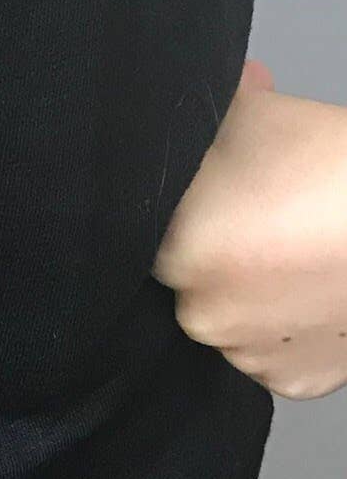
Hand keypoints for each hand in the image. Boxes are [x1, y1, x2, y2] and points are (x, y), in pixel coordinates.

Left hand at [153, 58, 346, 398]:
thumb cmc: (332, 173)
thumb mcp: (252, 115)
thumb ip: (211, 112)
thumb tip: (214, 95)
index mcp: (175, 253)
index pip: (149, 232)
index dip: (184, 209)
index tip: (215, 195)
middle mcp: (202, 316)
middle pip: (194, 278)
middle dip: (220, 253)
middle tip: (263, 221)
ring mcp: (249, 356)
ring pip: (234, 318)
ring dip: (252, 293)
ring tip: (294, 253)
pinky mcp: (295, 382)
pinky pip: (275, 352)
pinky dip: (288, 327)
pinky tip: (312, 287)